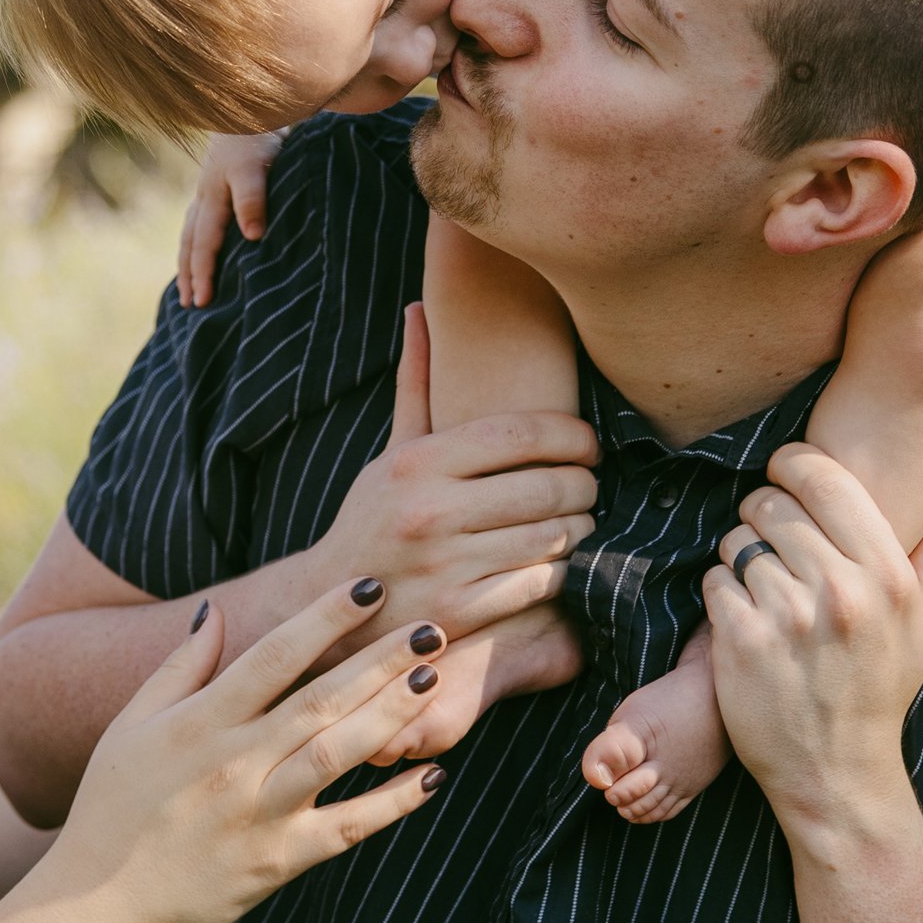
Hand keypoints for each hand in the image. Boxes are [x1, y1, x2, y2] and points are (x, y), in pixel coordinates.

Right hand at [37, 577, 456, 922]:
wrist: (100, 904)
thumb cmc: (112, 807)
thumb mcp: (130, 726)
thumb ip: (180, 668)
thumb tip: (215, 611)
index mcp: (199, 723)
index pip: (274, 656)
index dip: (324, 617)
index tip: (370, 586)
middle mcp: (234, 763)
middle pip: (320, 699)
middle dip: (379, 659)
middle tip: (432, 625)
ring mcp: (261, 813)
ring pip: (338, 754)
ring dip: (391, 715)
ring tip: (433, 678)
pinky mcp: (280, 861)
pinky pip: (347, 827)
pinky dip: (393, 802)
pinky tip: (434, 775)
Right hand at [177, 133, 286, 306]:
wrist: (249, 107)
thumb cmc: (258, 137)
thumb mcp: (258, 166)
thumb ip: (254, 198)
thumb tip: (252, 236)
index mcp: (213, 197)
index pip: (207, 243)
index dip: (206, 272)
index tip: (205, 300)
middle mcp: (204, 197)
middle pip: (192, 243)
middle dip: (191, 275)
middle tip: (191, 305)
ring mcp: (205, 193)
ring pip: (190, 236)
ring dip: (187, 264)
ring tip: (187, 292)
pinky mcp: (211, 190)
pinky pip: (195, 226)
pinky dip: (192, 248)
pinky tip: (196, 259)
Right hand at [305, 304, 596, 650]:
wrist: (332, 605)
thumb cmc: (373, 519)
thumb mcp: (389, 453)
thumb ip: (416, 384)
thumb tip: (419, 309)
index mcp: (415, 463)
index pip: (520, 433)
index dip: (572, 434)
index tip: (588, 443)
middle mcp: (429, 511)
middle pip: (548, 486)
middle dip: (585, 484)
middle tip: (590, 485)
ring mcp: (446, 566)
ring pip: (553, 536)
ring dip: (581, 527)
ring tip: (581, 521)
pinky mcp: (461, 612)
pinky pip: (541, 583)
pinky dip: (562, 570)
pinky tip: (557, 560)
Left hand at [704, 446, 922, 848]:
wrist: (836, 769)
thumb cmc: (878, 685)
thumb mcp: (919, 615)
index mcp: (887, 576)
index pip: (825, 479)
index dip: (794, 465)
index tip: (786, 474)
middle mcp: (841, 591)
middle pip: (772, 504)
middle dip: (763, 514)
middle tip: (771, 541)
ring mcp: (789, 616)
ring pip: (738, 540)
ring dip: (741, 556)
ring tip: (764, 589)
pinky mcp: (741, 640)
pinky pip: (715, 580)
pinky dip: (722, 593)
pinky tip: (745, 619)